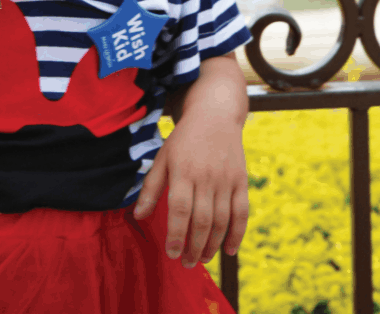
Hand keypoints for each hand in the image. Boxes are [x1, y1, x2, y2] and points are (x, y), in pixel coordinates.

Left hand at [133, 112, 248, 267]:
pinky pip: (242, 212)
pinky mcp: (241, 180)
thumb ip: (151, 187)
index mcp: (183, 170)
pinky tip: (229, 250)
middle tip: (187, 264)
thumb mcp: (163, 157)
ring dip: (212, 245)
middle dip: (194, 247)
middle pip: (202, 220)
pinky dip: (238, 234)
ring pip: (221, 220)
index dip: (176, 234)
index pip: (180, 208)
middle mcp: (206, 176)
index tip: (171, 254)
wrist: (215, 115)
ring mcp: (226, 179)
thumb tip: (138, 216)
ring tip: (202, 259)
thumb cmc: (184, 139)